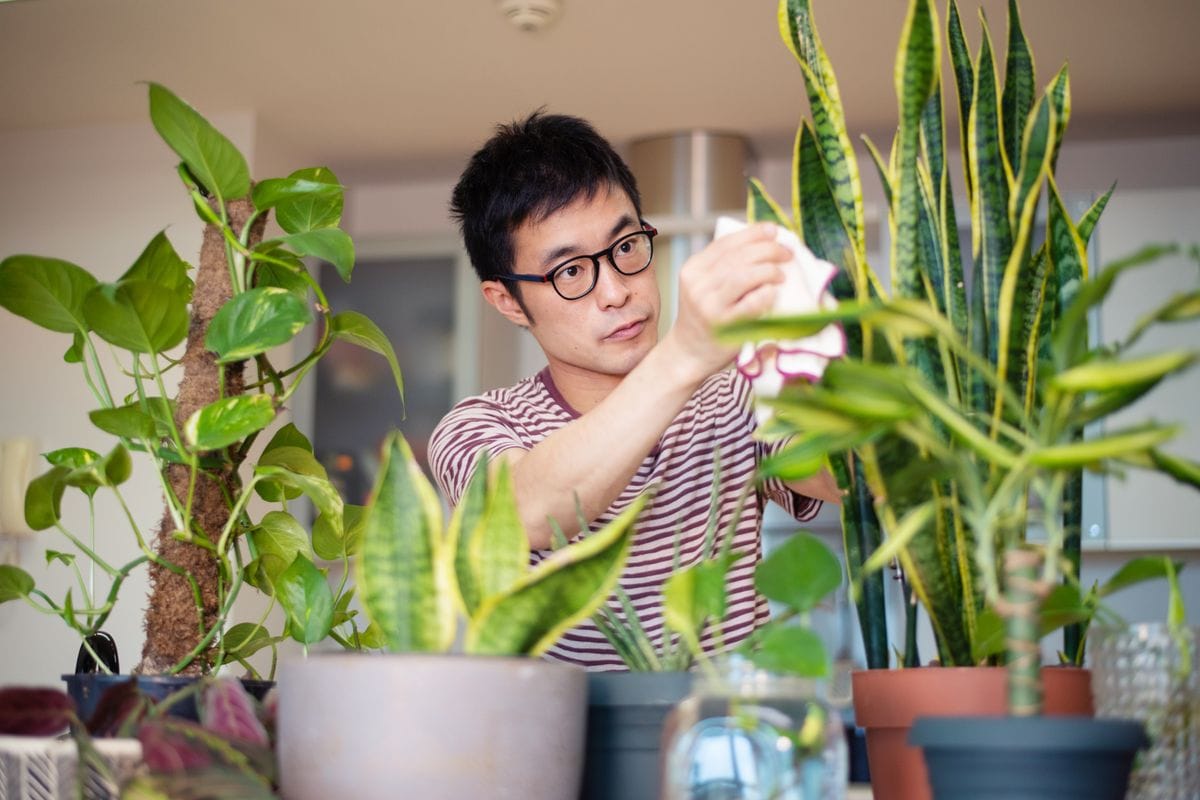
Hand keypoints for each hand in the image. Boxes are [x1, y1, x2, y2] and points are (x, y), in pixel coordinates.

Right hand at [663, 222, 790, 381]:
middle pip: (739, 256)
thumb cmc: (705, 316)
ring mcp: (708, 304)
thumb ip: (724, 266)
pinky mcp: (722, 324)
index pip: (726, 242)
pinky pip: (750, 303)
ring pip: (745, 275)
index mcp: (693, 268)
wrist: (689, 352)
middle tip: (786, 254)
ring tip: (781, 275)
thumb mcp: (704, 285)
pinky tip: (772, 293)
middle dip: (769, 250)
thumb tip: (763, 241)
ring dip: (769, 270)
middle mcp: (697, 284)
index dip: (753, 233)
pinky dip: (766, 294)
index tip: (774, 230)